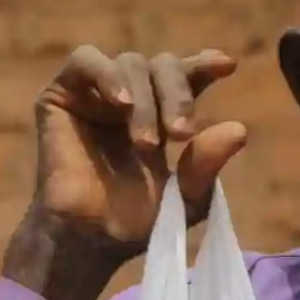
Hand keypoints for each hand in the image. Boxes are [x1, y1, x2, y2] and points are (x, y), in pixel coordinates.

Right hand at [1, 47, 248, 299]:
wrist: (85, 239)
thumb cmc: (132, 221)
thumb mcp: (185, 198)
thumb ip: (207, 165)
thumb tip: (238, 129)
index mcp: (159, 114)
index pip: (186, 74)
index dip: (204, 63)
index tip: (227, 66)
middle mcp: (127, 98)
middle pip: (162, 65)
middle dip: (178, 93)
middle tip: (181, 134)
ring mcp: (93, 94)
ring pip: (130, 63)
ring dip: (145, 100)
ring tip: (146, 144)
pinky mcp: (60, 96)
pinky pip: (85, 60)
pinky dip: (107, 75)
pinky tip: (120, 103)